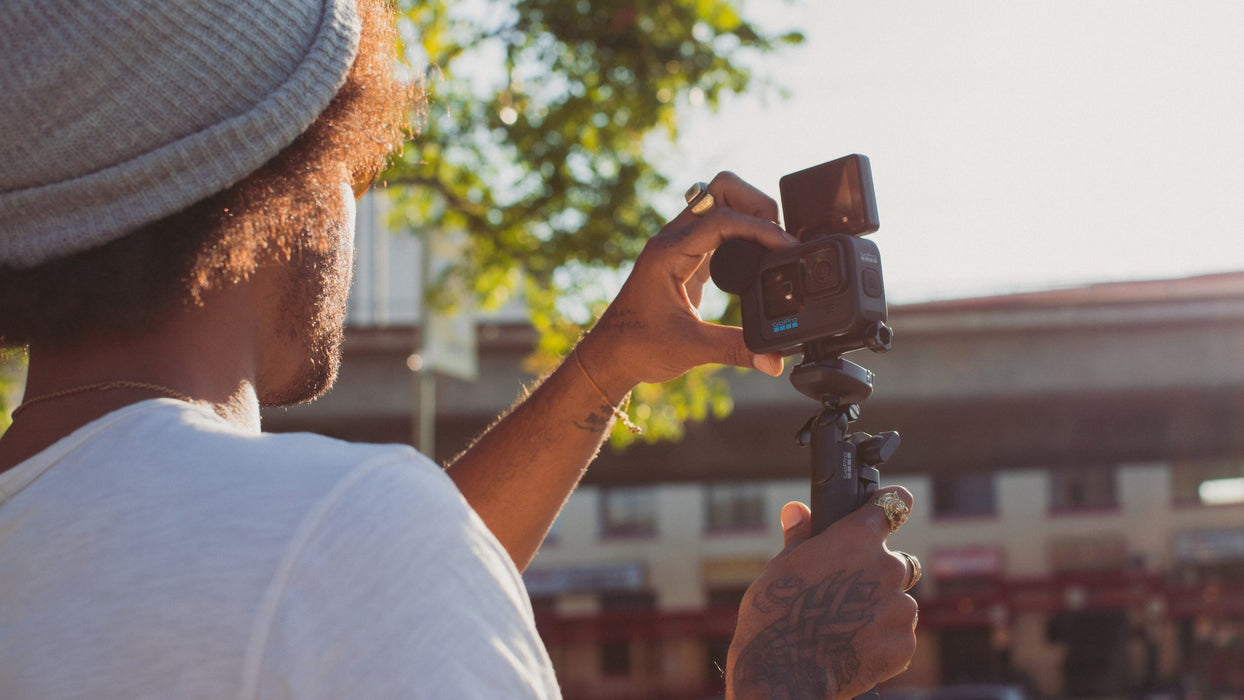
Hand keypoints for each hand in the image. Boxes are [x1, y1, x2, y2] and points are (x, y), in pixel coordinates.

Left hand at [575, 172, 798, 400]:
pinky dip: (743, 233)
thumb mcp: (691, 348)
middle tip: (778, 235)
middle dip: (756, 204)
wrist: (609, 355)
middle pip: (722, 189)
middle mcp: (673, 239)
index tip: (786, 246)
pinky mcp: (686, 257)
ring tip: (774, 244)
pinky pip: (720, 228)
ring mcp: (679, 245)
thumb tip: (774, 360)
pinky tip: (758, 256)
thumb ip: (736, 349)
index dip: (761, 228)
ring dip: (751, 215)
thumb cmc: (637, 347)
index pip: (723, 219)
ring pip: (721, 203)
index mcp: (669, 252)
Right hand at [726, 488, 919, 699]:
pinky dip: (882, 640)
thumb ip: (801, 537)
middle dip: (876, 573)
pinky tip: (852, 646)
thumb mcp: (781, 568)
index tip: (894, 504)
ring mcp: (899, 607)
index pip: (892, 506)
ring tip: (844, 627)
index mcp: (857, 539)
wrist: (785, 673)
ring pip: (898, 601)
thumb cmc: (775, 614)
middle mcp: (886, 566)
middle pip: (895, 561)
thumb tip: (796, 510)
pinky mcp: (903, 644)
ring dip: (880, 608)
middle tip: (844, 594)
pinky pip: (899, 635)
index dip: (892, 505)